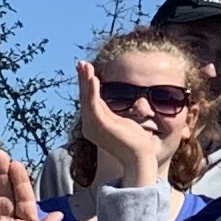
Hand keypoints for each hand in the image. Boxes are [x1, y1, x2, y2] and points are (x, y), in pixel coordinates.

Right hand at [69, 56, 161, 184]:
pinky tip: (94, 79)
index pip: (88, 100)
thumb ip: (114, 111)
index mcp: (94, 124)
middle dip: (82, 79)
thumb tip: (114, 100)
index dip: (86, 84)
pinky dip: (93, 91)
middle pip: (84, 97)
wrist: (139, 157)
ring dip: (86, 81)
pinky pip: (94, 105)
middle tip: (80, 63)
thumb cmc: (134, 141)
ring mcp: (93, 126)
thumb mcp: (122, 121)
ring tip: (86, 66)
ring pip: (87, 99)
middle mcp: (90, 125)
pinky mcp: (101, 125)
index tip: (86, 69)